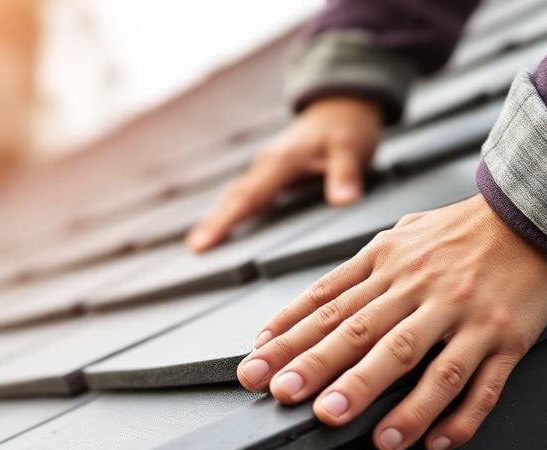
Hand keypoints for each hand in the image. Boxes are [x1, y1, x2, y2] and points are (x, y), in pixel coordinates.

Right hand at [187, 97, 381, 251]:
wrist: (342, 103)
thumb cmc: (346, 127)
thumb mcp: (351, 148)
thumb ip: (346, 175)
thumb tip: (344, 200)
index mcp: (280, 161)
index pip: (247, 197)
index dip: (225, 221)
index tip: (204, 241)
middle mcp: (266, 164)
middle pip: (233, 196)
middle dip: (213, 222)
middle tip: (194, 249)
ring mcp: (265, 167)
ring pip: (234, 194)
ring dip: (217, 217)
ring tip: (200, 243)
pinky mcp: (268, 171)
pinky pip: (244, 192)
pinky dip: (230, 209)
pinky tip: (222, 225)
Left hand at [237, 194, 546, 449]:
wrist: (533, 214)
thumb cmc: (457, 234)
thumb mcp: (395, 240)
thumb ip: (348, 278)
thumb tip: (294, 316)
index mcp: (388, 264)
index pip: (327, 305)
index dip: (287, 338)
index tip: (257, 367)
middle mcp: (422, 289)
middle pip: (365, 332)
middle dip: (322, 366)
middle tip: (290, 394)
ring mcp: (464, 315)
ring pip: (422, 361)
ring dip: (388, 400)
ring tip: (360, 431)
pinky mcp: (506, 337)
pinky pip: (483, 384)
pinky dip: (460, 417)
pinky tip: (434, 441)